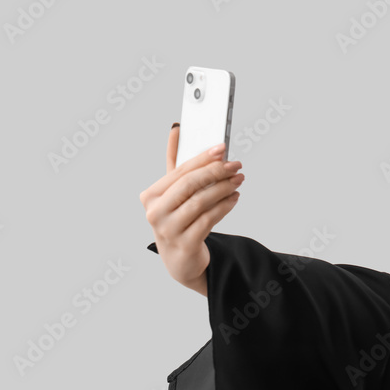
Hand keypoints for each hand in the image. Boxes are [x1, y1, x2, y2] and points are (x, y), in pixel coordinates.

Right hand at [138, 124, 244, 295]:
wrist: (180, 259)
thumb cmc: (178, 219)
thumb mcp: (174, 193)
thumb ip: (175, 162)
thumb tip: (176, 129)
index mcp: (150, 196)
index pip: (179, 171)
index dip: (202, 158)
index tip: (222, 149)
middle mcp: (155, 212)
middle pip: (190, 185)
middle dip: (216, 172)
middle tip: (236, 166)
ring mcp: (169, 230)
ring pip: (201, 202)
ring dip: (224, 188)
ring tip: (238, 181)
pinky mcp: (185, 244)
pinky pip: (209, 220)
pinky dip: (224, 206)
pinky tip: (234, 198)